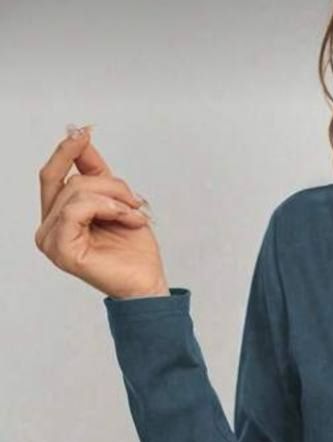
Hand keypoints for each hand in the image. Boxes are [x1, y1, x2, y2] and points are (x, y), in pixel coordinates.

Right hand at [35, 124, 169, 299]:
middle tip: (132, 199)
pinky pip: (75, 210)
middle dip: (106, 183)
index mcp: (58, 217)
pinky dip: (104, 207)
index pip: (53, 175)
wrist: (148, 282)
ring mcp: (51, 240)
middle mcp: (49, 228)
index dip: (66, 151)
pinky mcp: (60, 250)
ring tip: (132, 215)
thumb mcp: (117, 200)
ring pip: (75, 192)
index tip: (83, 132)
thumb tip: (80, 136)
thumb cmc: (134, 251)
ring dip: (112, 198)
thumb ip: (95, 172)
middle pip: (69, 181)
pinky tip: (123, 217)